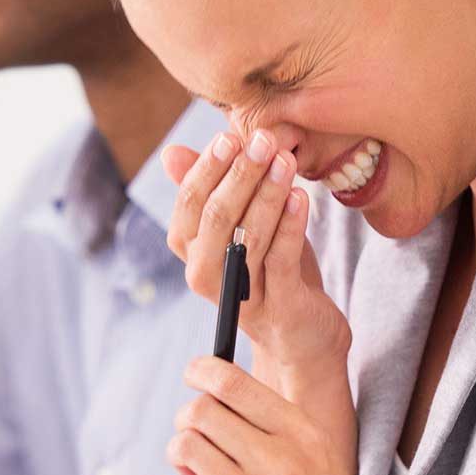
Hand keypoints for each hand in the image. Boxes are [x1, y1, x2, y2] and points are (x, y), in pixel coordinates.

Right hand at [164, 131, 348, 383]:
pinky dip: (289, 224)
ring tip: (286, 160)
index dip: (207, 169)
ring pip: (248, 237)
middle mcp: (206, 277)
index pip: (189, 205)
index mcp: (192, 253)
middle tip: (264, 139)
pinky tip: (301, 196)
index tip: (230, 136)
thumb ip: (211, 190)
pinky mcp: (279, 309)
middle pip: (215, 218)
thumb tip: (171, 152)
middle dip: (240, 174)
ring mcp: (242, 296)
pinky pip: (279, 260)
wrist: (304, 338)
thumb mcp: (243, 226)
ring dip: (267, 193)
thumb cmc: (273, 273)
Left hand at [165, 356, 395, 474]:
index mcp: (301, 434)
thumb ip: (270, 427)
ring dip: (180, 458)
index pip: (231, 382)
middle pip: (198, 411)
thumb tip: (207, 401)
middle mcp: (279, 462)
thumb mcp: (318, 457)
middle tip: (196, 442)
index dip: (200, 372)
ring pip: (184, 448)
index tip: (193, 378)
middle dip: (186, 421)